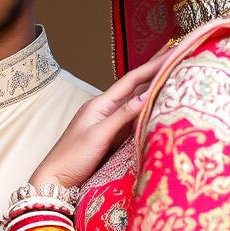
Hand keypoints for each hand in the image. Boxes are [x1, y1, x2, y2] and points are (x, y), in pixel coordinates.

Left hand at [31, 52, 169, 189]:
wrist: (55, 180)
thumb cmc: (73, 157)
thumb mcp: (99, 135)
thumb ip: (123, 116)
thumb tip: (147, 95)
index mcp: (100, 104)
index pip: (132, 80)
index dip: (152, 66)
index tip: (172, 52)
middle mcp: (106, 109)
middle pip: (135, 86)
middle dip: (154, 69)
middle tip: (174, 50)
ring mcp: (109, 123)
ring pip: (135, 101)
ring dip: (153, 86)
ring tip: (170, 72)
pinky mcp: (112, 137)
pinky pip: (133, 118)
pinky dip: (147, 108)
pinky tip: (156, 104)